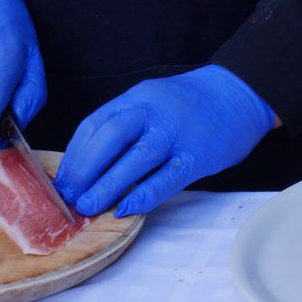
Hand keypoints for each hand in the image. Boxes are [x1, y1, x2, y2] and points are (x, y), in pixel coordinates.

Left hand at [54, 65, 276, 217]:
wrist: (240, 93)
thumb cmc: (190, 103)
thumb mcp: (151, 100)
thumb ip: (124, 125)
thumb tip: (89, 165)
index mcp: (137, 98)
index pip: (94, 125)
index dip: (74, 156)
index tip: (62, 182)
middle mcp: (153, 112)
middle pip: (109, 139)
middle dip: (84, 171)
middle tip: (69, 198)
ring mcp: (176, 133)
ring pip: (135, 160)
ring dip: (106, 186)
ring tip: (89, 207)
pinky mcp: (197, 155)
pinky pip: (166, 178)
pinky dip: (143, 195)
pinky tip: (126, 208)